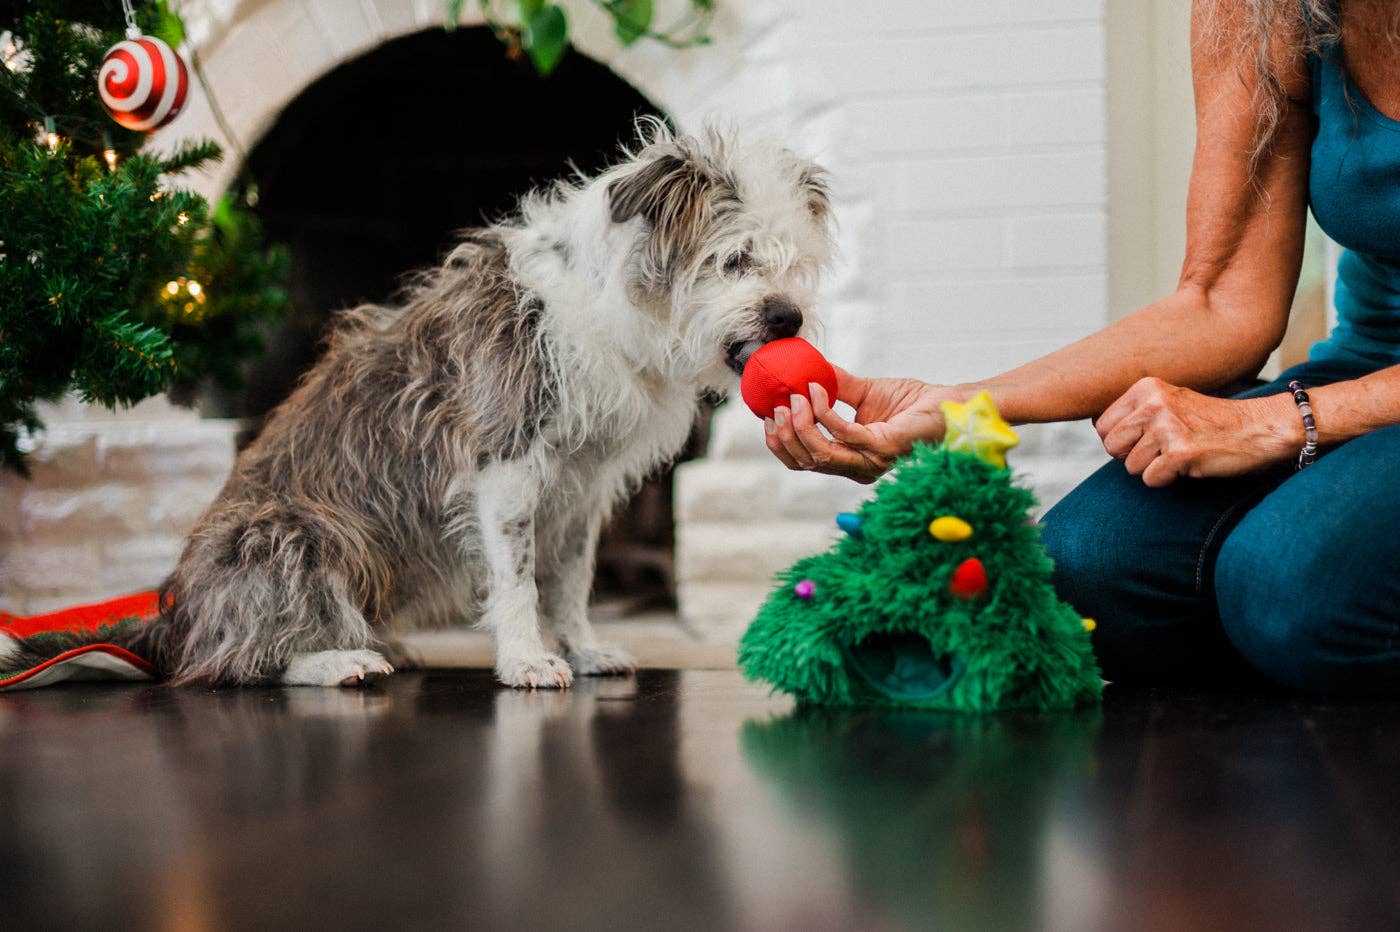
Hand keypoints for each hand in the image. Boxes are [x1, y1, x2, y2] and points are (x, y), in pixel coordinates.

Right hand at [764, 368, 952, 482]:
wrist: (947, 403)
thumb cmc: (911, 401)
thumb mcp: (864, 391)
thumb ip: (835, 385)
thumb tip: (803, 368)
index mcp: (849, 460)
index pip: (803, 461)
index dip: (779, 443)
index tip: (766, 415)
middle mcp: (857, 468)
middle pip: (804, 462)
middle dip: (785, 434)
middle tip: (778, 405)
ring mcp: (869, 462)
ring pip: (819, 453)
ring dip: (800, 422)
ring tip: (796, 395)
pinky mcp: (882, 448)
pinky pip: (842, 433)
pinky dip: (824, 410)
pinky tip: (819, 389)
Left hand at [1096, 377, 1300, 486]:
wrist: (1259, 428)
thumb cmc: (1211, 420)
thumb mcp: (1169, 401)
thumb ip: (1135, 410)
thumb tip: (1098, 430)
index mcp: (1145, 388)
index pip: (1101, 426)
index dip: (1120, 440)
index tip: (1146, 439)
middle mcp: (1153, 403)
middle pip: (1111, 447)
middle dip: (1131, 457)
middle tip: (1162, 451)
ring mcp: (1167, 427)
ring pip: (1130, 467)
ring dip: (1153, 468)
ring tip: (1181, 453)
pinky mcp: (1180, 452)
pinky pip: (1151, 480)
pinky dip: (1167, 479)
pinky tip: (1189, 464)